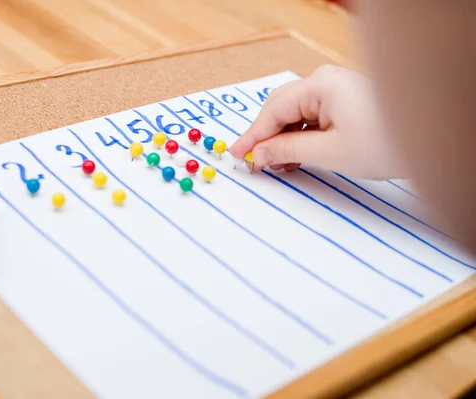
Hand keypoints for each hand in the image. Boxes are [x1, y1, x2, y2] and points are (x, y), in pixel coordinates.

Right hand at [229, 65, 406, 178]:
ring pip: (295, 115)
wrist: (429, 140)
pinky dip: (300, 137)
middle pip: (281, 108)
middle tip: (252, 162)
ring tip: (275, 165)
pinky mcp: (342, 101)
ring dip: (283, 139)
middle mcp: (325, 81)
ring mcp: (334, 90)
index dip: (253, 135)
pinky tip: (295, 157)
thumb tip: (259, 154)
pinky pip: (310, 118)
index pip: (274, 110)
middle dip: (266, 136)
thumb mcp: (329, 151)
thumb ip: (287, 151)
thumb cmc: (384, 143)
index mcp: (320, 85)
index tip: (236, 154)